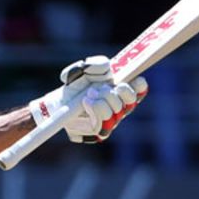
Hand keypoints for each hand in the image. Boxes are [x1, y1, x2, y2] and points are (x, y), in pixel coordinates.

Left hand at [30, 56, 147, 142]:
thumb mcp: (82, 70)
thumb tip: (107, 67)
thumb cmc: (74, 87)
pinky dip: (96, 110)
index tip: (137, 79)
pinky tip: (87, 102)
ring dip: (104, 101)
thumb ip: (95, 64)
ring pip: (117, 113)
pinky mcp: (97, 133)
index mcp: (120, 93)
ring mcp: (109, 122)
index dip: (140, 87)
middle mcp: (118, 109)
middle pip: (129, 103)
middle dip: (117, 93)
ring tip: (89, 94)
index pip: (138, 92)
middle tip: (103, 87)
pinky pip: (103, 124)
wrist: (57, 103)